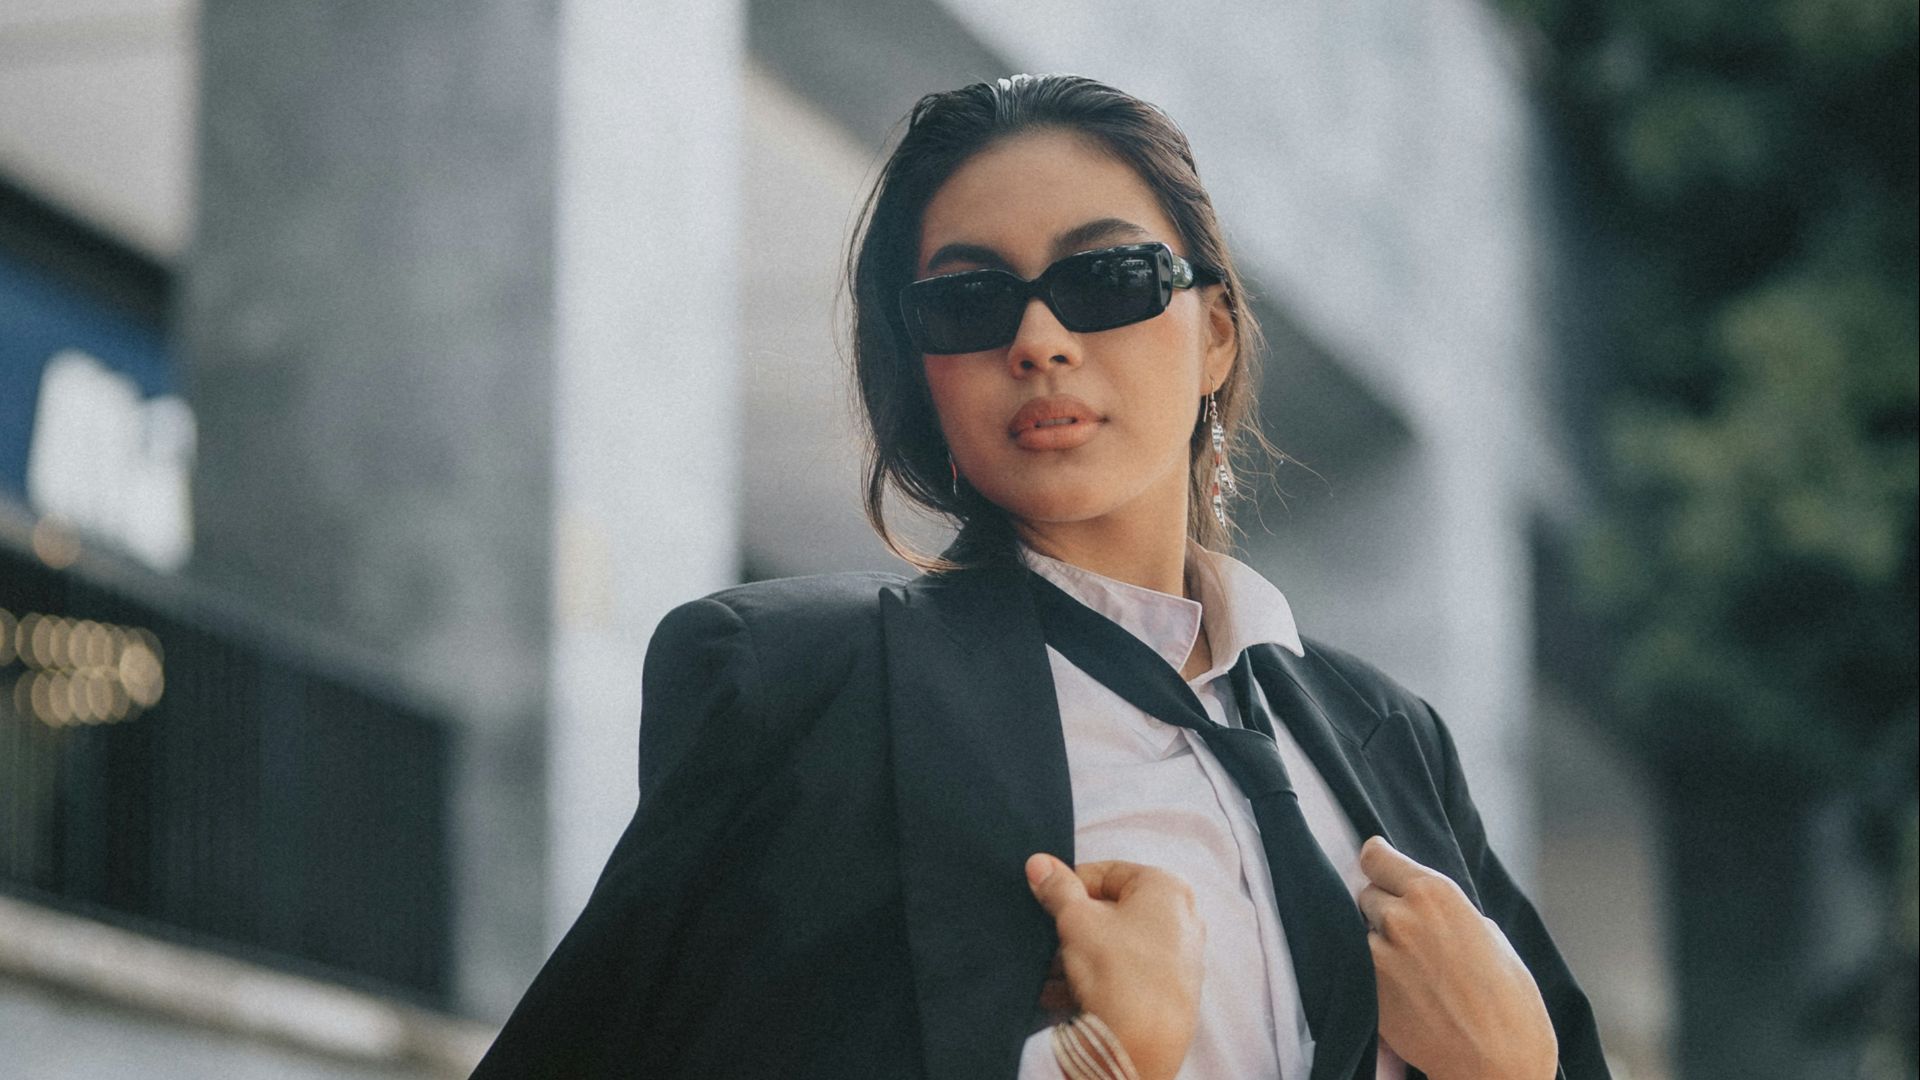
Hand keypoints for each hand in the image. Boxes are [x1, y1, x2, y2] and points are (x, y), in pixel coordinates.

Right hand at [1025, 853, 1204, 1079]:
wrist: (1144, 1042)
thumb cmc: (1118, 970)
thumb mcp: (1076, 919)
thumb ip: (1057, 888)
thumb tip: (1040, 864)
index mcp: (1166, 888)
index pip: (1107, 872)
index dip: (1071, 885)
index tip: (1047, 899)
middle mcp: (1181, 918)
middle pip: (1113, 910)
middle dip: (1074, 926)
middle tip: (1047, 938)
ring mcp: (1180, 957)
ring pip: (1117, 945)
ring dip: (1079, 955)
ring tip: (1049, 972)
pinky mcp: (1172, 990)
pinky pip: (1126, 973)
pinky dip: (1096, 978)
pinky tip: (1063, 994)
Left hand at [1358, 836, 1557, 1079]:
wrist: (1498, 1065)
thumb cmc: (1510, 1004)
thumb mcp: (1491, 937)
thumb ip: (1450, 912)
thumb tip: (1428, 906)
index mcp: (1435, 894)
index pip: (1375, 856)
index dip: (1377, 863)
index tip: (1378, 866)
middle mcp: (1399, 916)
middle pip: (1367, 894)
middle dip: (1384, 908)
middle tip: (1411, 934)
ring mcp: (1377, 955)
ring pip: (1360, 931)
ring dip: (1378, 943)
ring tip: (1410, 968)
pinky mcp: (1366, 991)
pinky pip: (1360, 967)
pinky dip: (1374, 973)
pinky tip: (1404, 990)